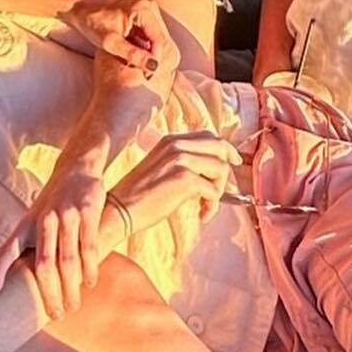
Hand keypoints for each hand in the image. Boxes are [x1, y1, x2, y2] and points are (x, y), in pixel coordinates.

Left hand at [0, 170, 105, 317]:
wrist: (77, 168)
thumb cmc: (52, 203)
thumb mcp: (34, 218)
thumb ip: (28, 245)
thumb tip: (18, 282)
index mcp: (25, 224)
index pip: (7, 249)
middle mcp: (43, 220)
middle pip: (43, 265)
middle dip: (49, 294)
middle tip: (55, 314)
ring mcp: (65, 215)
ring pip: (67, 260)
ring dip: (71, 287)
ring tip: (73, 305)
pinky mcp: (87, 211)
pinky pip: (88, 247)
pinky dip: (89, 269)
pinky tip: (89, 283)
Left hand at [63, 0, 178, 99]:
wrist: (81, 10)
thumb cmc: (92, 23)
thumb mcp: (110, 42)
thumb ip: (132, 54)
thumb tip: (153, 67)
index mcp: (143, 9)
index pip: (160, 41)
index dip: (156, 61)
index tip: (148, 77)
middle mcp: (150, 7)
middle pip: (165, 41)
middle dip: (157, 60)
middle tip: (146, 76)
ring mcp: (150, 11)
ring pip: (162, 41)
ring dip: (155, 57)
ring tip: (142, 70)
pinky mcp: (147, 16)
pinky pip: (155, 38)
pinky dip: (150, 51)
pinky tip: (141, 61)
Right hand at [109, 132, 239, 249]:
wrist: (120, 208)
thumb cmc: (138, 195)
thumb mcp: (160, 167)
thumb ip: (182, 162)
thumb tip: (209, 170)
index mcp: (170, 140)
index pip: (208, 136)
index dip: (224, 149)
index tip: (232, 161)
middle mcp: (176, 145)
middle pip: (220, 146)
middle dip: (227, 168)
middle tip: (227, 187)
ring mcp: (181, 160)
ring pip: (221, 168)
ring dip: (219, 190)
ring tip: (206, 205)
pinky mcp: (185, 179)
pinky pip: (214, 191)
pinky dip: (212, 206)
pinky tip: (202, 215)